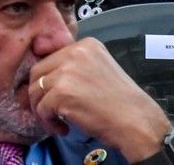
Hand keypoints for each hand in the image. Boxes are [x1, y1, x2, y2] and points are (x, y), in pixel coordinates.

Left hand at [28, 38, 170, 161]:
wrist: (138, 122)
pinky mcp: (61, 93)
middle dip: (39, 93)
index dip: (48, 79)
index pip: (51, 58)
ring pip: (36, 90)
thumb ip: (76, 66)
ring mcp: (66, 72)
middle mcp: (74, 53)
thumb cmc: (122, 103)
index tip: (52, 94)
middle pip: (38, 71)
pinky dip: (48, 122)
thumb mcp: (100, 70)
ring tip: (57, 121)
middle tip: (48, 109)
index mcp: (85, 45)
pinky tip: (63, 128)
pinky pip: (41, 108)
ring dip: (42, 109)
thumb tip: (48, 77)